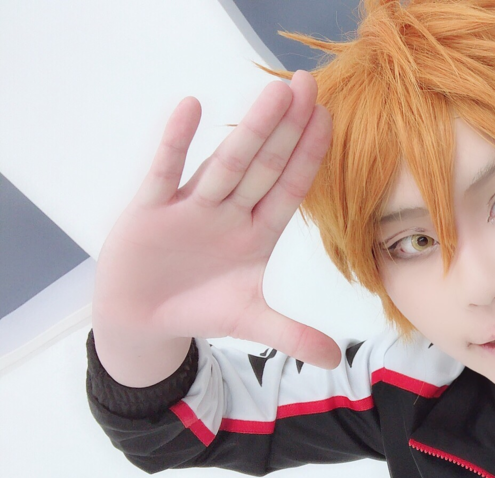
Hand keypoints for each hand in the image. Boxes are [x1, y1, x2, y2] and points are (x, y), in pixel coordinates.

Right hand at [92, 70, 341, 371]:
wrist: (144, 318)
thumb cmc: (201, 306)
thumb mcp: (251, 322)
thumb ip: (293, 335)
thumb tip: (336, 361)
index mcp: (258, 232)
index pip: (290, 188)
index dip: (310, 156)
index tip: (330, 118)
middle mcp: (230, 212)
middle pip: (264, 165)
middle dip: (288, 129)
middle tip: (311, 85)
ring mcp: (192, 208)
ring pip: (225, 164)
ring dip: (249, 131)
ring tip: (273, 93)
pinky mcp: (151, 212)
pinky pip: (166, 172)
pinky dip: (176, 143)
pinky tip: (192, 108)